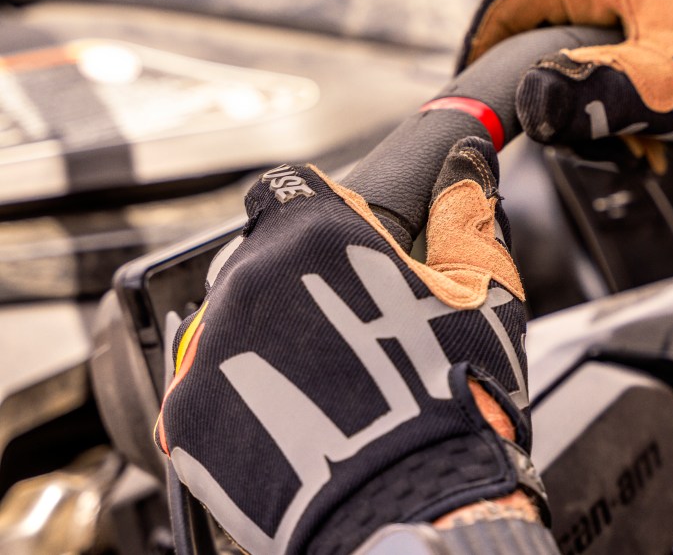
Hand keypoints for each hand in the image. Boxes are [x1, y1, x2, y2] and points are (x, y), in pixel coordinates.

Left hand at [155, 139, 546, 553]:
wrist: (414, 507)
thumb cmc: (453, 399)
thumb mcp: (483, 293)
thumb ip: (464, 216)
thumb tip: (464, 167)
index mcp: (317, 235)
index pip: (290, 190)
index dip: (319, 216)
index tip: (342, 248)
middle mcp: (250, 278)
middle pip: (260, 260)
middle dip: (299, 285)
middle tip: (350, 334)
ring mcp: (210, 346)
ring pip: (232, 321)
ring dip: (269, 340)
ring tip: (326, 386)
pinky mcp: (187, 411)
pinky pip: (206, 386)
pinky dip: (240, 397)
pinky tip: (293, 420)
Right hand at [459, 0, 672, 188]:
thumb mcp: (664, 91)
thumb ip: (585, 96)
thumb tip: (526, 105)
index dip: (489, 38)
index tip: (471, 83)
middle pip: (557, 23)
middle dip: (552, 88)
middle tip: (560, 138)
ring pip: (594, 50)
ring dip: (594, 106)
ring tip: (625, 151)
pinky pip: (632, 61)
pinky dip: (628, 106)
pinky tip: (652, 144)